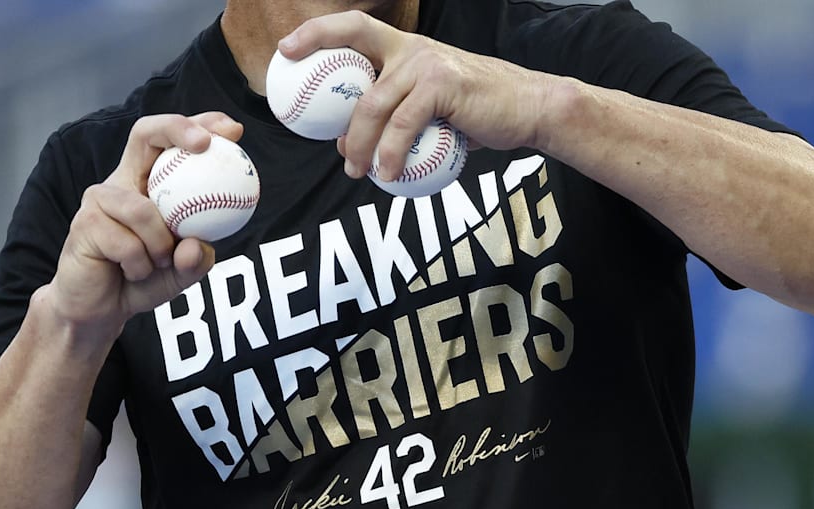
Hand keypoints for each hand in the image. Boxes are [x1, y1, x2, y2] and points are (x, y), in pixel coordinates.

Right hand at [46, 112, 244, 335]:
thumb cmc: (142, 281)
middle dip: (176, 128)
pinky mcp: (83, 223)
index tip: (233, 132)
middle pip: (144, 132)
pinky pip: (127, 244)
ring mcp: (99, 198)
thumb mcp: (182, 272)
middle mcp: (123, 181)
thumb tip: (197, 243)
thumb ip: (196, 259)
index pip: (172, 141)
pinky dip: (140, 265)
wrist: (99, 309)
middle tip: (204, 144)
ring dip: (159, 245)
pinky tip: (131, 273)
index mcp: (149, 183)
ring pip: (143, 210)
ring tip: (158, 264)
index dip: (201, 125)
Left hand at [278, 11, 557, 180]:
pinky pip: (403, 126)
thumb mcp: (433, 109)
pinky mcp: (442, 86)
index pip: (353, 28)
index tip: (285, 50)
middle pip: (353, 49)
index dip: (315, 33)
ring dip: (359, 143)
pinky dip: (392, 154)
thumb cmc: (480, 113)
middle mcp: (412, 48)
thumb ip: (396, 117)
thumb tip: (350, 143)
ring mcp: (426, 63)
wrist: (528, 109)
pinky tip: (389, 175)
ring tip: (355, 171)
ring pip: (373, 104)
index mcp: (405, 47)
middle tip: (309, 124)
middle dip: (320, 73)